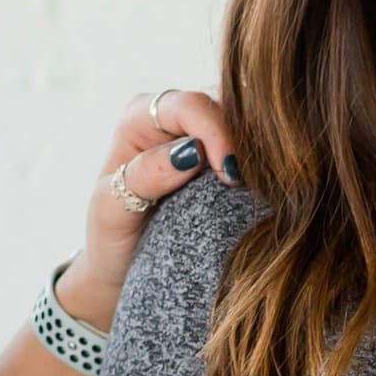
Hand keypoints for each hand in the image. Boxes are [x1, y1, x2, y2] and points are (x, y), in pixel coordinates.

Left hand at [64, 88, 241, 332]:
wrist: (125, 268)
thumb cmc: (111, 237)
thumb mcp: (111, 211)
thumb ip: (143, 177)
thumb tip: (190, 152)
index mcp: (140, 117)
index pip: (188, 106)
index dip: (215, 131)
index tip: (229, 172)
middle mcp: (174, 119)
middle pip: (224, 108)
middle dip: (242, 141)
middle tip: (249, 184)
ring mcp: (202, 139)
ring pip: (246, 126)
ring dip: (257, 154)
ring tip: (260, 187)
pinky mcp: (222, 163)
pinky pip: (253, 152)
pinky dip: (262, 167)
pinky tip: (264, 190)